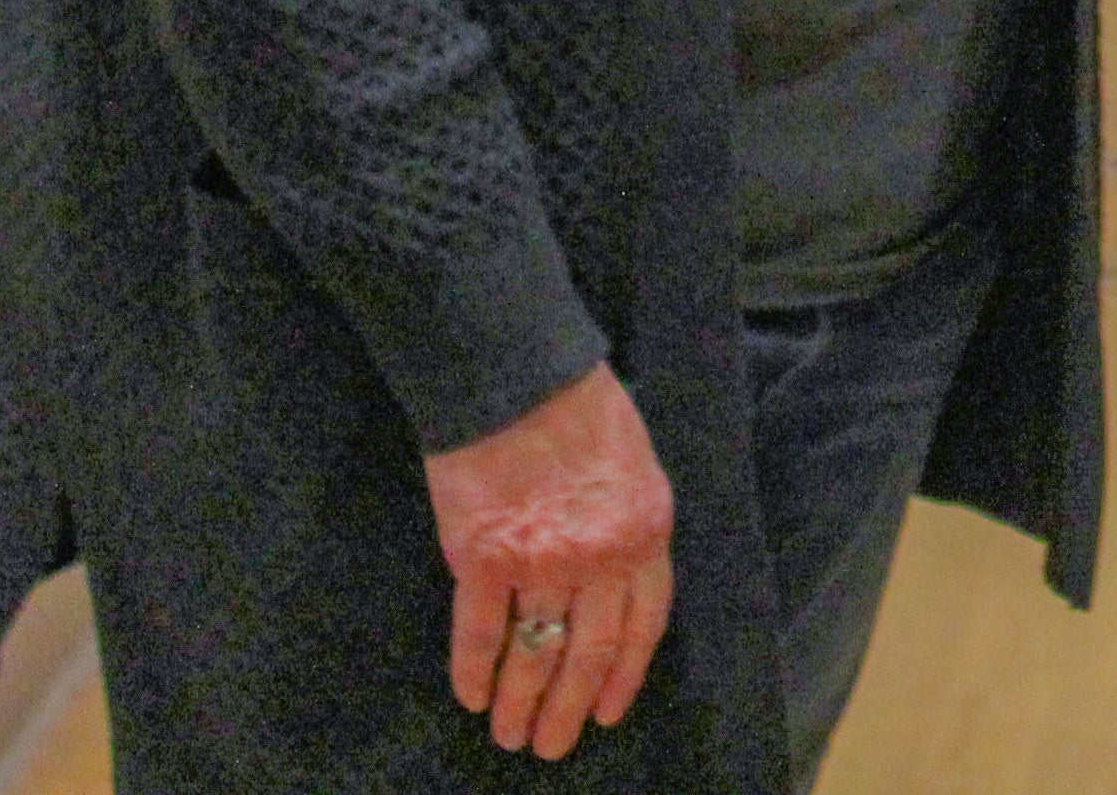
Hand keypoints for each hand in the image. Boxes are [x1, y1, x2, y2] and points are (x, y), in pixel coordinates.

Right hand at [425, 362, 673, 757]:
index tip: (608, 712)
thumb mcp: (634, 465)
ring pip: (535, 654)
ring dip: (521, 703)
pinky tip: (470, 696)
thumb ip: (629, 526)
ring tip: (510, 735)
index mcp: (646, 530)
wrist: (516, 370)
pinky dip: (473, 671)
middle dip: (570, 708)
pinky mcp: (483, 556)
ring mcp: (542, 561)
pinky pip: (478, 632)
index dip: (624, 676)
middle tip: (552, 746)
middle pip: (589, 653)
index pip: (643, 625)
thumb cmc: (578, 405)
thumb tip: (616, 583)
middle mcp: (600, 556)